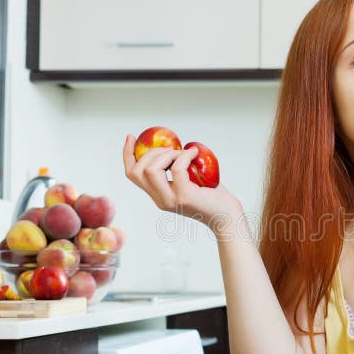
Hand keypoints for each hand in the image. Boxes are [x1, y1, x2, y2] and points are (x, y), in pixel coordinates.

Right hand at [122, 134, 242, 234]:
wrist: (227, 216)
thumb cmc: (213, 196)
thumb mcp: (189, 182)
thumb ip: (177, 170)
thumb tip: (172, 146)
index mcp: (158, 196)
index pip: (132, 175)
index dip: (127, 155)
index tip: (131, 137)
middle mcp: (161, 200)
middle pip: (138, 171)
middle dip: (151, 152)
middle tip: (171, 149)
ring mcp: (171, 199)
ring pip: (151, 170)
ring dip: (167, 154)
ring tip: (183, 153)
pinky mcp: (185, 196)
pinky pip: (177, 169)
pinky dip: (184, 156)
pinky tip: (194, 154)